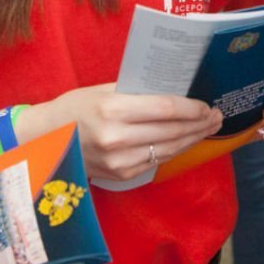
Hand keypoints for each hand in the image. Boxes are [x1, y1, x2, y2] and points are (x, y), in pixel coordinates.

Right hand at [32, 83, 222, 181]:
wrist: (46, 141)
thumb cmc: (76, 107)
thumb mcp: (103, 90)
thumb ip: (136, 91)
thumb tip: (175, 88)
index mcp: (112, 109)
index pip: (165, 109)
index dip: (191, 108)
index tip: (207, 104)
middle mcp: (117, 137)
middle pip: (172, 131)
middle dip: (199, 124)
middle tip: (217, 116)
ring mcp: (119, 160)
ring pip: (168, 149)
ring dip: (192, 139)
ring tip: (208, 128)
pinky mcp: (120, 174)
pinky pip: (156, 161)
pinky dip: (174, 150)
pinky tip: (185, 141)